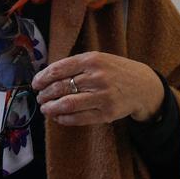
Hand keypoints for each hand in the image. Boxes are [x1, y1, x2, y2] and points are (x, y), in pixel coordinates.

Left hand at [32, 52, 164, 125]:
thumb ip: (76, 65)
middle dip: (45, 94)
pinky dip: (64, 119)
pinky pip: (79, 118)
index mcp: (92, 60)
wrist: (143, 86)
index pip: (59, 69)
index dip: (42, 78)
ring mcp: (103, 96)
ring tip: (46, 109)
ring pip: (67, 104)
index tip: (35, 84)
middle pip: (60, 87)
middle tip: (40, 98)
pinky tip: (59, 117)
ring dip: (51, 108)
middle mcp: (97, 77)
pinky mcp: (107, 113)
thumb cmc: (116, 71)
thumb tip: (47, 76)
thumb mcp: (99, 59)